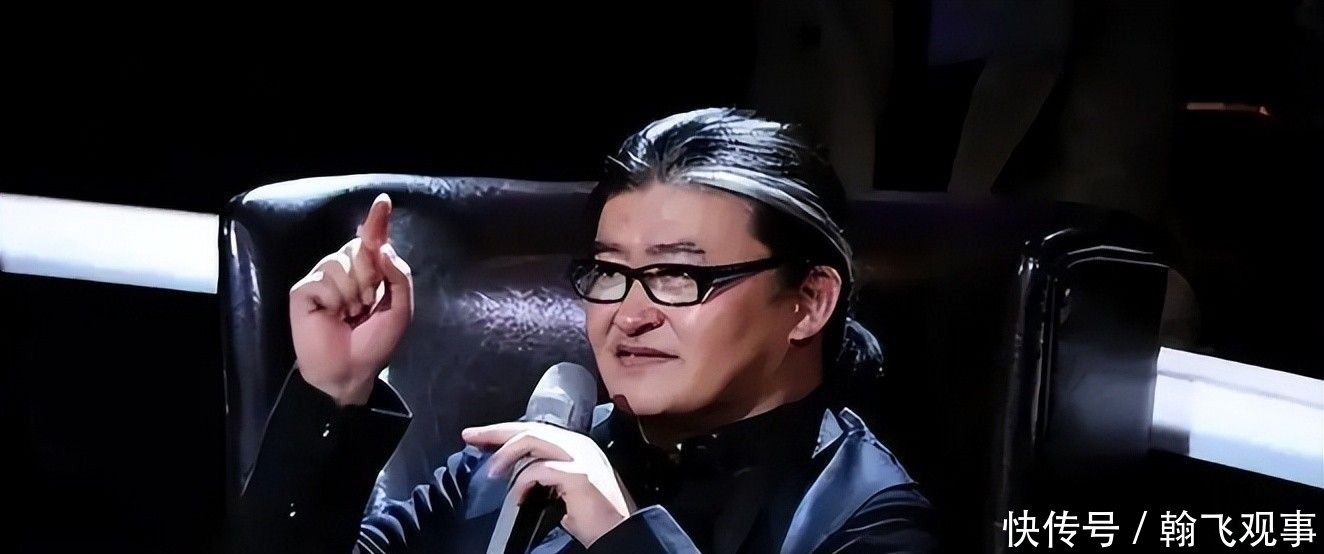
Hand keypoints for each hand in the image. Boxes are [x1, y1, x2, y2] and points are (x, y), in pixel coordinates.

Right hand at [289, 193, 413, 405]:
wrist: (350, 370)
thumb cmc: (374, 342)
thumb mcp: (400, 310)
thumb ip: (398, 276)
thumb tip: (383, 247)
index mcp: (369, 272)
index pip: (373, 241)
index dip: (377, 221)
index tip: (383, 202)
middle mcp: (344, 269)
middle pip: (359, 248)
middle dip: (370, 276)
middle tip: (366, 305)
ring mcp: (322, 278)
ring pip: (341, 262)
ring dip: (353, 293)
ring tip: (349, 313)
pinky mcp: (304, 290)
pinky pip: (324, 280)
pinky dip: (334, 300)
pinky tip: (332, 315)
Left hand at [462, 422, 634, 547]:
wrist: (620, 532)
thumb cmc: (593, 515)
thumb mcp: (564, 486)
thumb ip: (545, 471)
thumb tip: (512, 470)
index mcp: (575, 444)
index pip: (534, 429)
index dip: (504, 431)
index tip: (478, 436)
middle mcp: (578, 444)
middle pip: (529, 428)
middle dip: (496, 432)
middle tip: (470, 436)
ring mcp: (580, 456)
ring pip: (532, 441)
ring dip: (506, 455)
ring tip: (491, 472)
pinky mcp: (578, 474)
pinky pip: (539, 470)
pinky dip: (522, 483)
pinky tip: (516, 496)